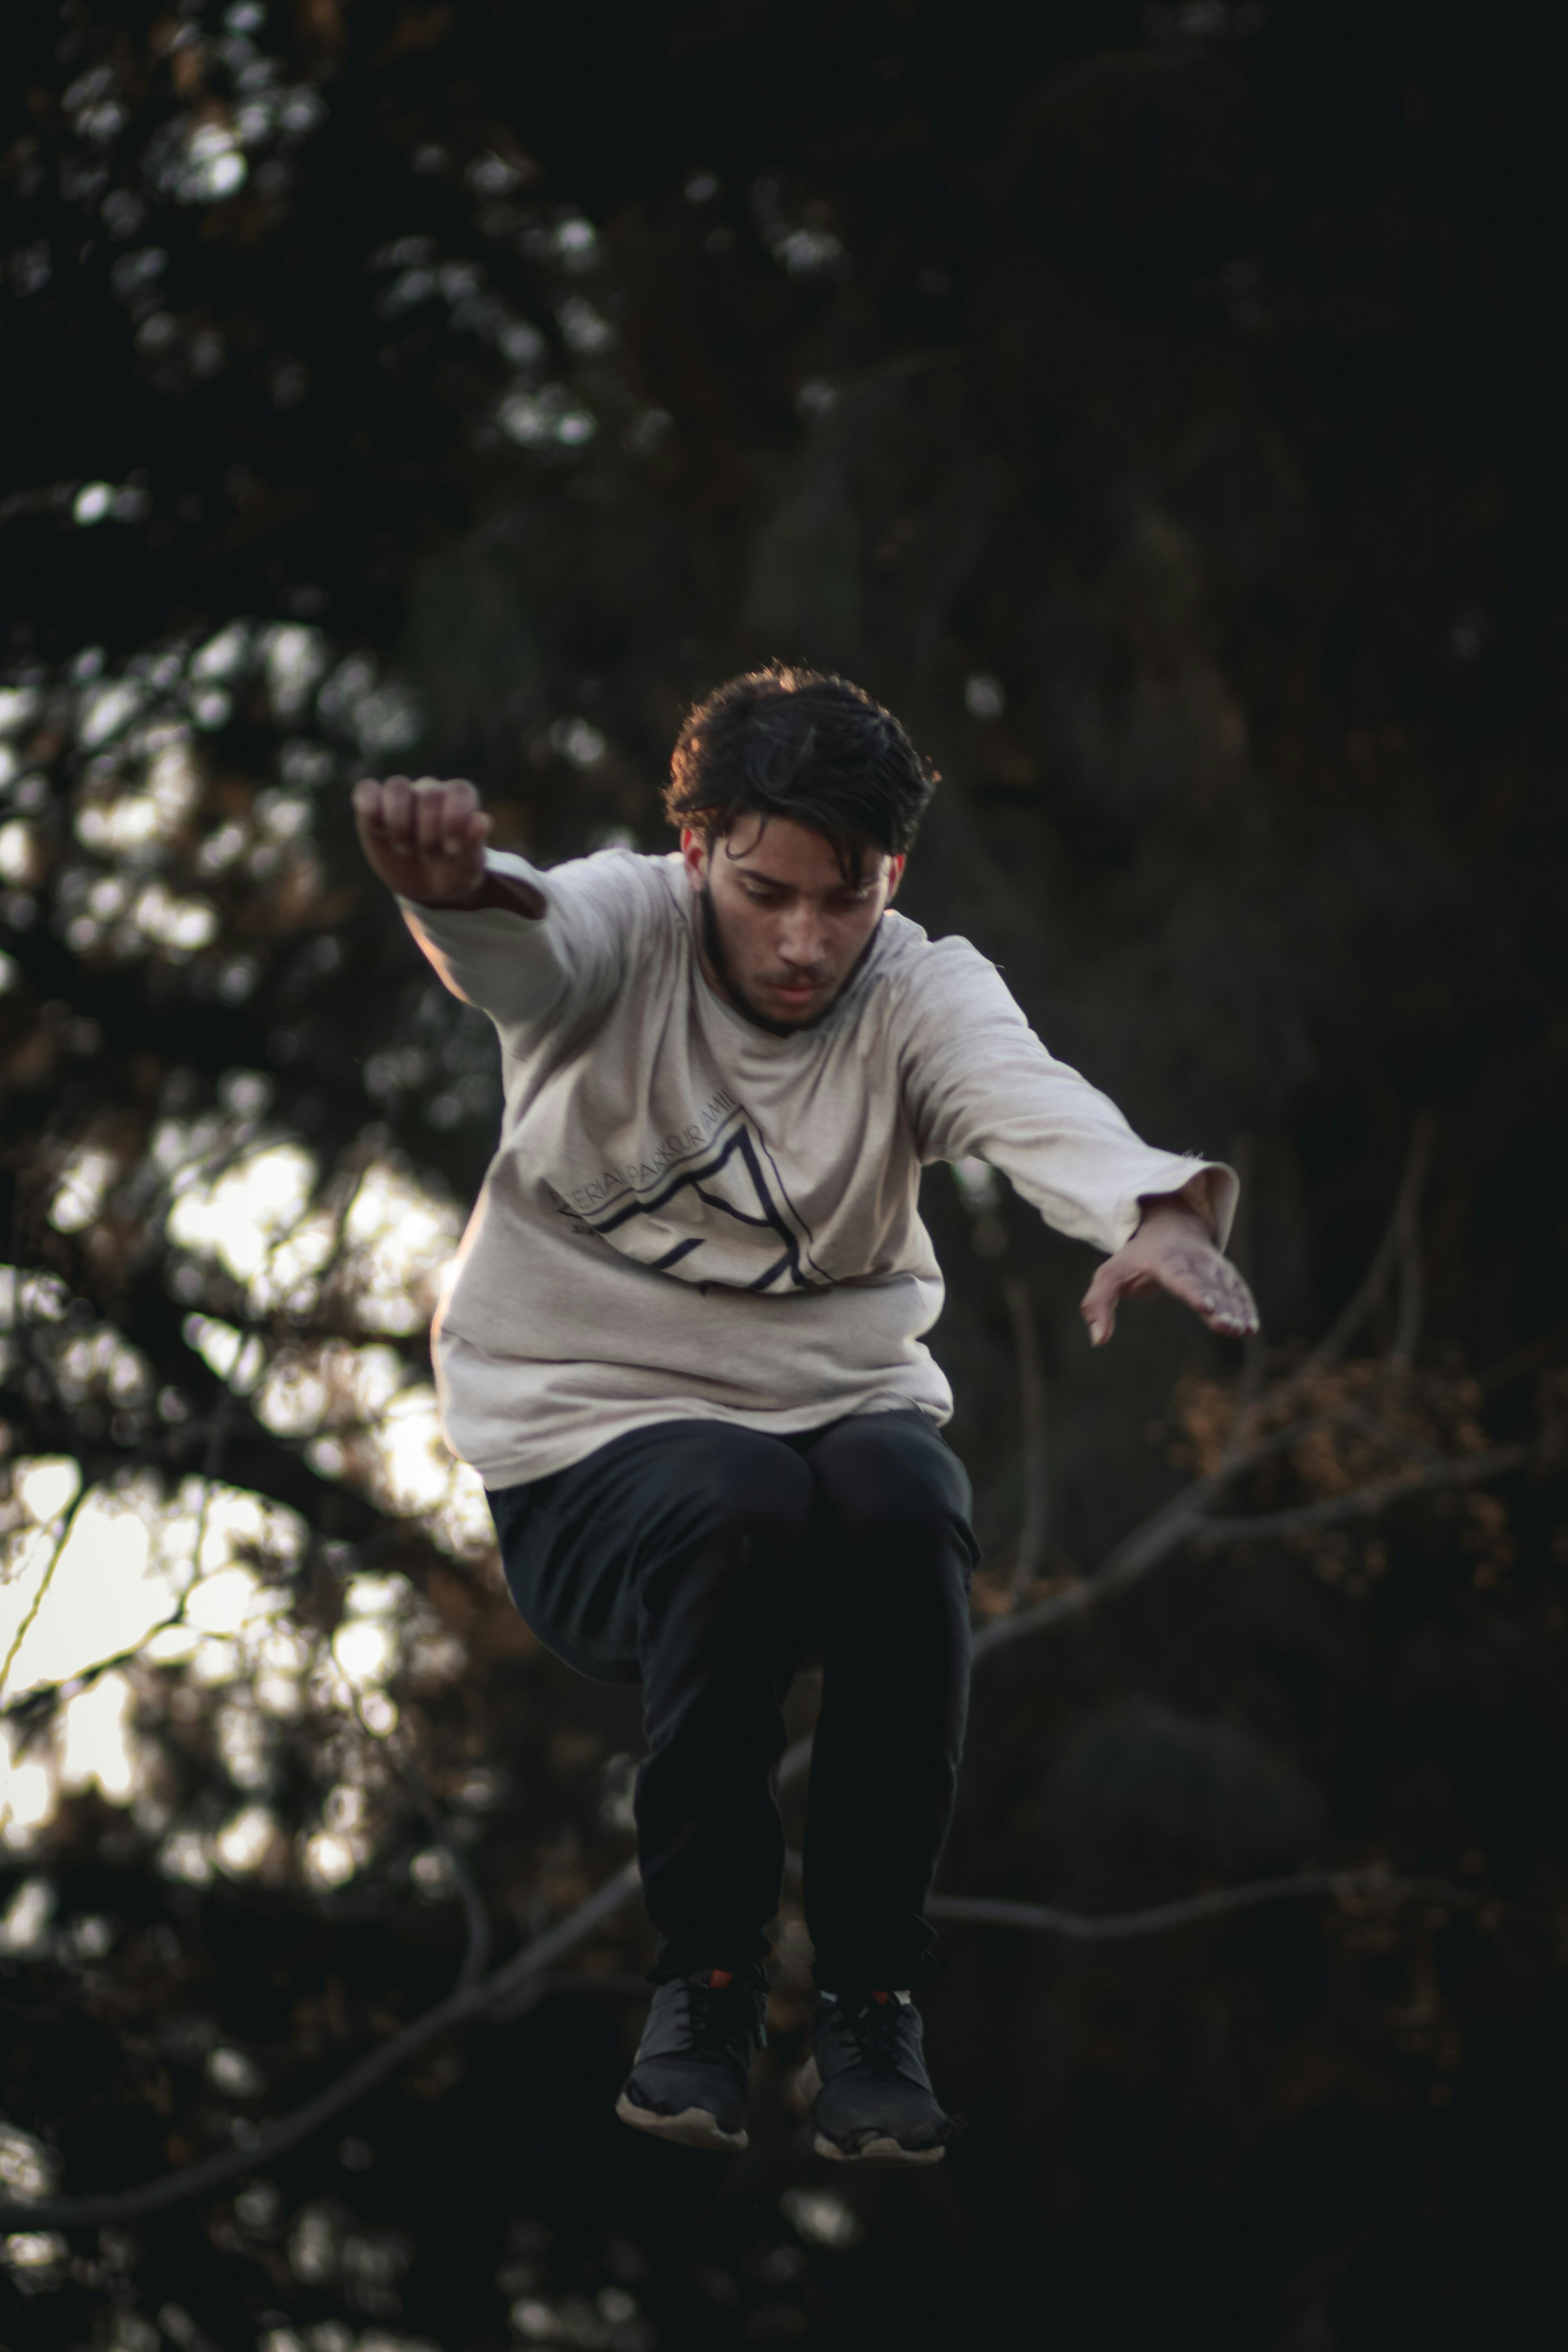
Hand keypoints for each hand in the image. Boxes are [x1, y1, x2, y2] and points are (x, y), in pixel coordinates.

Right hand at [352, 774, 491, 905]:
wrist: (428, 888)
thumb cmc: (454, 871)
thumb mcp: (468, 867)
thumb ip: (475, 845)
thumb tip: (482, 821)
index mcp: (460, 798)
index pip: (459, 791)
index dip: (455, 818)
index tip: (453, 849)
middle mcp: (431, 790)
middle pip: (428, 793)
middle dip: (429, 833)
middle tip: (430, 857)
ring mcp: (402, 797)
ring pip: (397, 786)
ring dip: (400, 822)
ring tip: (404, 848)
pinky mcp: (375, 807)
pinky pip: (366, 790)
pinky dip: (368, 804)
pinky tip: (377, 830)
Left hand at [1080, 1192, 1258, 1347]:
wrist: (1169, 1228)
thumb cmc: (1134, 1260)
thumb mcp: (1108, 1276)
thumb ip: (1097, 1306)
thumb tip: (1098, 1341)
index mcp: (1164, 1261)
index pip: (1179, 1278)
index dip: (1193, 1292)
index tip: (1205, 1307)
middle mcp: (1194, 1262)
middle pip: (1208, 1286)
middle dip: (1220, 1307)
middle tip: (1229, 1327)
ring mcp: (1213, 1267)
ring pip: (1226, 1289)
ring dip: (1237, 1310)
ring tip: (1244, 1330)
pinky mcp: (1225, 1275)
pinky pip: (1238, 1290)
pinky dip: (1246, 1306)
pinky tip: (1252, 1327)